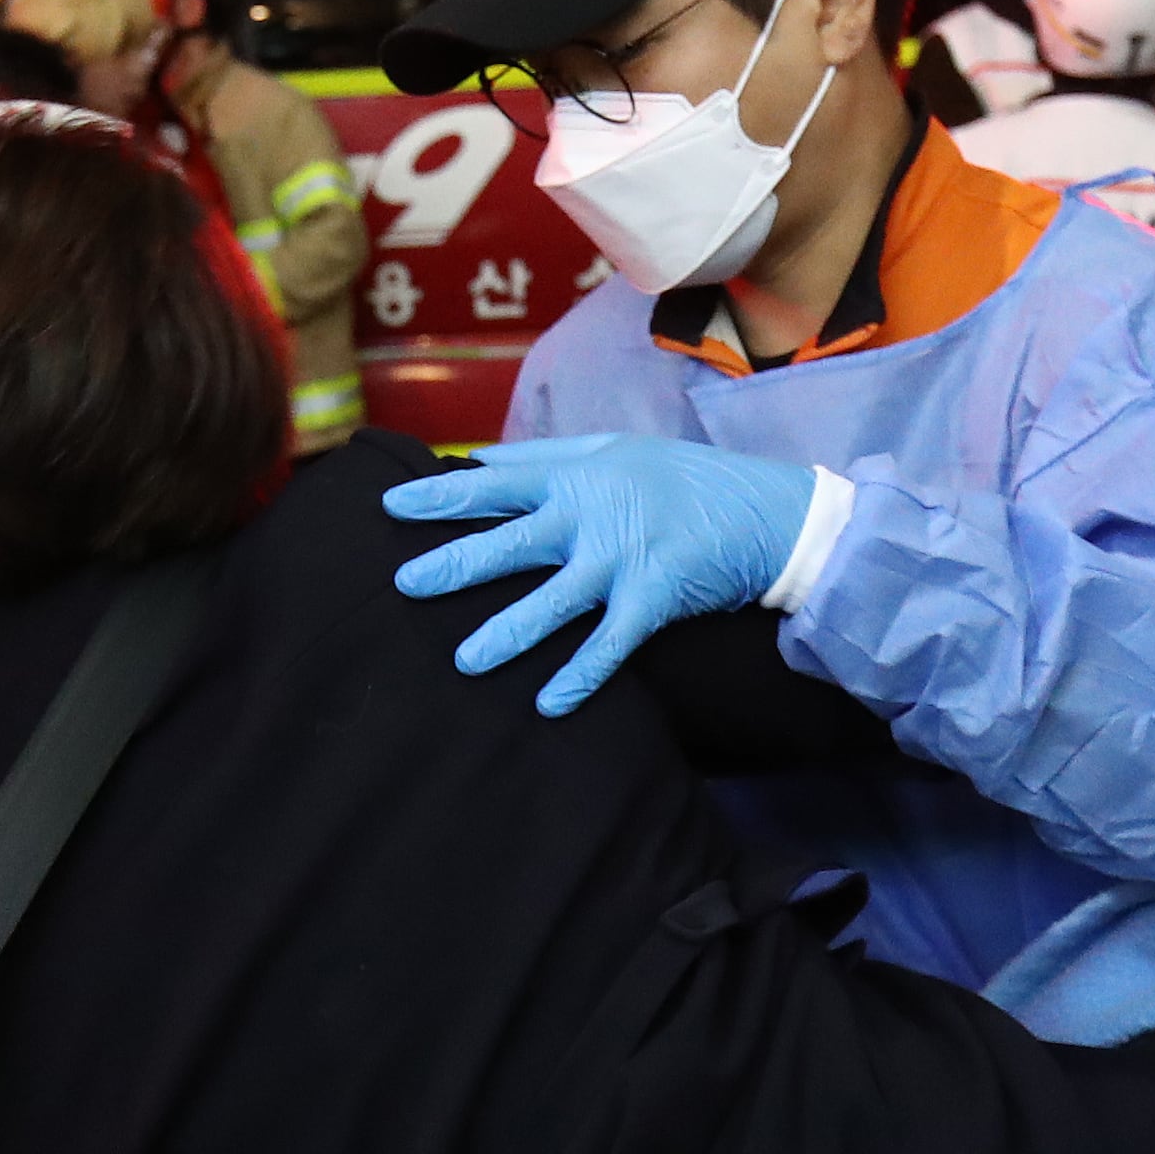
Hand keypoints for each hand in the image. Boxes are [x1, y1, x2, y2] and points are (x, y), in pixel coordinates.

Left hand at [382, 433, 823, 714]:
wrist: (764, 510)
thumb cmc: (681, 478)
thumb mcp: (613, 448)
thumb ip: (542, 457)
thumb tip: (474, 458)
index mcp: (575, 477)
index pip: (493, 485)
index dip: (441, 496)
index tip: (391, 506)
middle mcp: (589, 518)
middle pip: (507, 545)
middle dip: (453, 565)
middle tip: (402, 584)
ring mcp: (619, 561)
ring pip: (549, 603)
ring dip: (505, 634)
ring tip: (463, 662)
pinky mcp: (650, 601)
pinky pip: (606, 647)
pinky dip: (578, 676)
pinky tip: (546, 704)